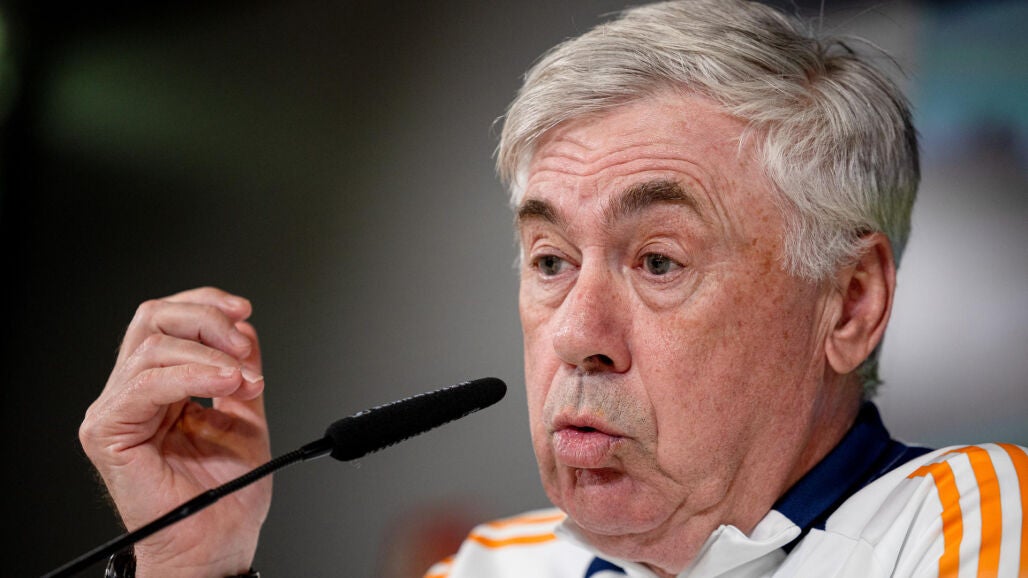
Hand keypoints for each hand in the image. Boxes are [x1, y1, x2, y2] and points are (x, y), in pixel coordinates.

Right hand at [79, 287, 271, 576]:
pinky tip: (223, 383)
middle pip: (153, 320)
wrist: (217, 542)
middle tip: (243, 352)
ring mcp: (118, 411)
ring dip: (209, 356)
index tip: (244, 311)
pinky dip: (191, 376)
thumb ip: (239, 371)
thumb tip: (243, 328)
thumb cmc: (227, 495)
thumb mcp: (244, 416)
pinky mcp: (109, 433)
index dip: (205, 304)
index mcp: (162, 386)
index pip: (168, 320)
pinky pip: (144, 385)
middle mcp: (134, 393)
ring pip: (152, 348)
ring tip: (243, 380)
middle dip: (207, 322)